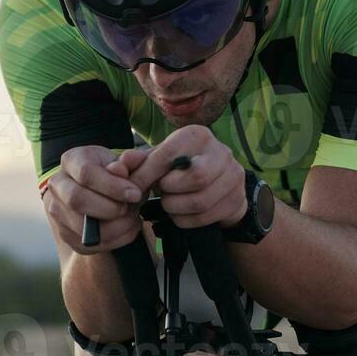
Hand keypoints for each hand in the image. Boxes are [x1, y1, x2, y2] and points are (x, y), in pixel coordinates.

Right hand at [43, 146, 150, 253]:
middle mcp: (58, 185)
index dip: (113, 186)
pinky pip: (92, 243)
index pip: (86, 173)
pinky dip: (117, 238)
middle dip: (110, 208)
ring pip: (84, 227)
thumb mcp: (126, 163)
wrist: (99, 191)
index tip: (135, 193)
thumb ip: (132, 162)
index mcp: (72, 161)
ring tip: (133, 216)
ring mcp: (58, 212)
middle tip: (130, 207)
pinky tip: (127, 226)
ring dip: (117, 226)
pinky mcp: (67, 234)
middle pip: (77, 200)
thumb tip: (127, 163)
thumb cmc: (114, 174)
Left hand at [127, 126, 246, 229]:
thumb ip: (138, 162)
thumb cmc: (180, 168)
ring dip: (175, 207)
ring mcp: (233, 176)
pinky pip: (205, 216)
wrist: (217, 183)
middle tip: (161, 192)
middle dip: (170, 190)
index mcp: (197, 135)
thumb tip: (119, 165)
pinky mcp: (237, 199)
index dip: (147, 174)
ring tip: (169, 202)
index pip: (170, 155)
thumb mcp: (159, 159)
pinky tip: (180, 213)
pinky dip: (185, 219)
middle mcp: (221, 151)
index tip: (133, 188)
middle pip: (194, 178)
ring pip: (199, 201)